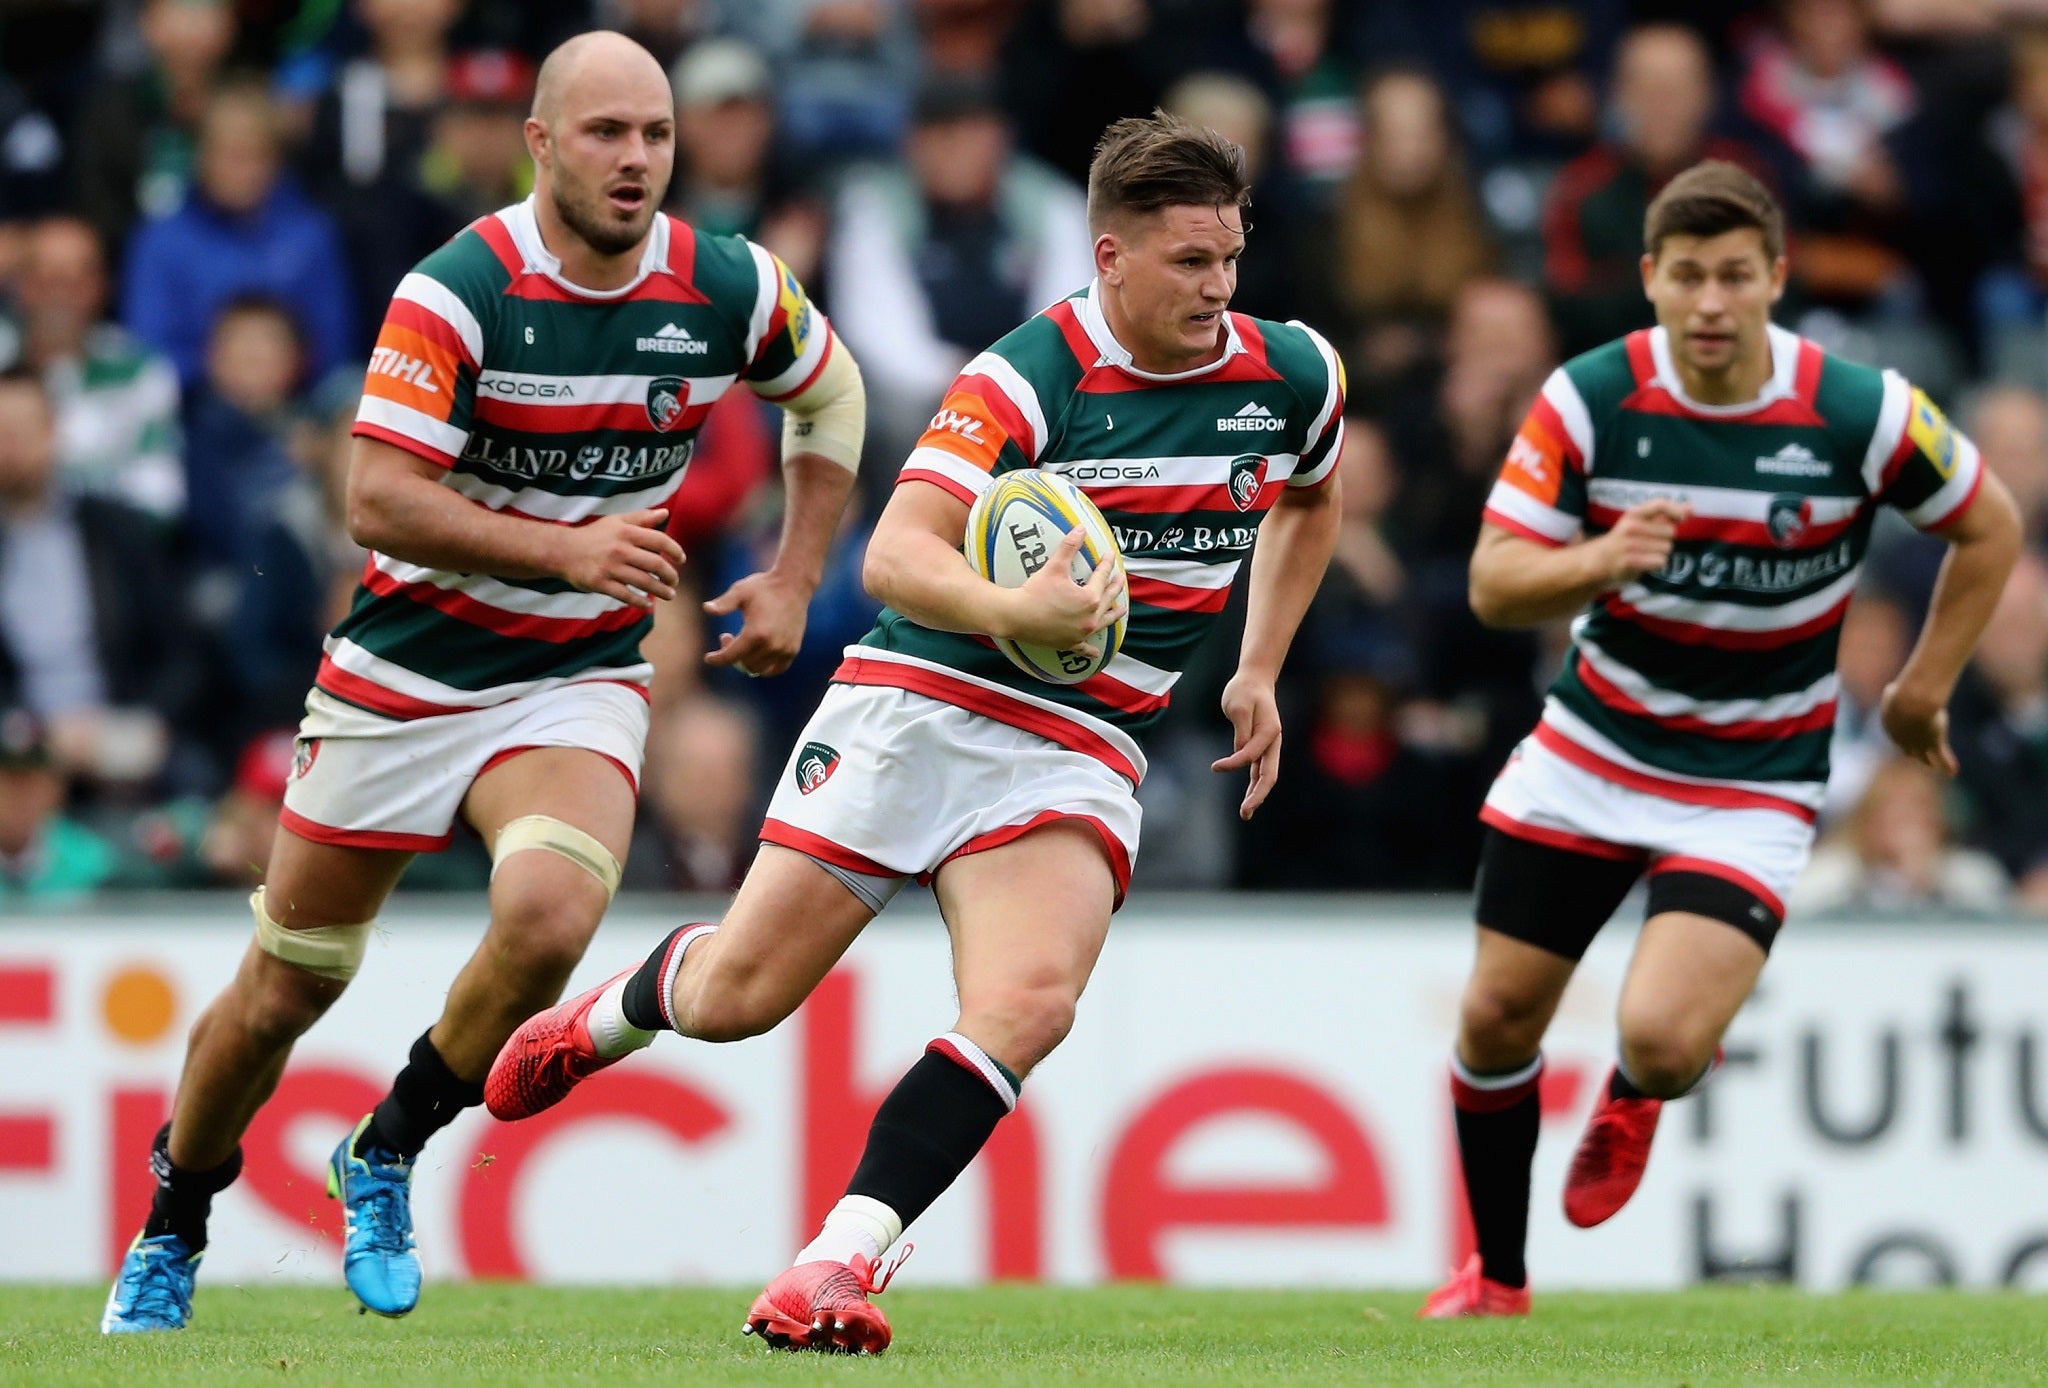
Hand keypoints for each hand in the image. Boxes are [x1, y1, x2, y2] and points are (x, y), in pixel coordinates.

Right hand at [558, 508, 683, 608]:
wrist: (562, 551)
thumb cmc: (594, 535)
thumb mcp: (616, 521)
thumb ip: (642, 518)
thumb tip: (665, 513)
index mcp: (626, 532)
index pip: (660, 540)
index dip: (675, 550)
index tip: (681, 560)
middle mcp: (620, 549)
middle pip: (656, 564)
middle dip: (670, 576)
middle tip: (675, 582)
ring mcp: (610, 567)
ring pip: (644, 582)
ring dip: (661, 591)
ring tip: (669, 595)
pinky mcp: (600, 583)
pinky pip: (626, 595)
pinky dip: (640, 602)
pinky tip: (647, 605)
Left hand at [703, 569, 813, 675]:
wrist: (794, 585)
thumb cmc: (764, 587)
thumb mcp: (741, 591)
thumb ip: (723, 603)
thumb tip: (706, 608)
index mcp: (756, 633)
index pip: (731, 656)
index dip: (717, 659)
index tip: (708, 658)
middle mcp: (771, 645)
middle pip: (744, 663)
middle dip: (731, 654)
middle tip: (727, 636)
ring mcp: (784, 650)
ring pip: (758, 668)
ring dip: (747, 659)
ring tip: (744, 641)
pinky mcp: (792, 650)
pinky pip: (775, 669)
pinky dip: (764, 667)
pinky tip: (757, 653)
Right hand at [994, 527, 1127, 656]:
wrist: (1016, 616)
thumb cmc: (1035, 591)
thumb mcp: (1055, 566)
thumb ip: (1069, 546)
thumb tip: (1081, 528)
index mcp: (1090, 598)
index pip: (1102, 577)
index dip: (1106, 564)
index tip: (1109, 556)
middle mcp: (1090, 618)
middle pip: (1108, 599)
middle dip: (1115, 587)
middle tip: (1120, 578)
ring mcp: (1081, 633)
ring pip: (1103, 623)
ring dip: (1113, 615)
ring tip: (1120, 609)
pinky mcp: (1069, 643)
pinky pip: (1083, 648)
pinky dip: (1091, 650)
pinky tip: (1096, 652)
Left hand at [1212, 673, 1281, 819]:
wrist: (1254, 681)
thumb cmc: (1244, 691)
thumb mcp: (1238, 705)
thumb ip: (1241, 730)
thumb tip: (1240, 751)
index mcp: (1270, 731)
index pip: (1251, 755)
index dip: (1233, 764)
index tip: (1215, 767)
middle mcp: (1273, 742)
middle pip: (1269, 775)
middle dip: (1257, 795)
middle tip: (1245, 812)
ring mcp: (1269, 746)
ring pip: (1265, 776)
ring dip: (1256, 795)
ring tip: (1245, 814)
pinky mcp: (1261, 748)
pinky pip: (1259, 771)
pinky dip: (1254, 786)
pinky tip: (1248, 799)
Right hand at [1595, 499, 1689, 587]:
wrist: (1598, 560)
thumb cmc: (1625, 540)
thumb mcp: (1640, 523)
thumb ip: (1665, 515)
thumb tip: (1691, 507)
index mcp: (1634, 513)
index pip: (1660, 504)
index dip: (1676, 510)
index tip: (1682, 517)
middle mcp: (1631, 526)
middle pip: (1670, 531)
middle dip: (1665, 539)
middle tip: (1649, 543)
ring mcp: (1630, 544)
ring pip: (1667, 548)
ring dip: (1660, 553)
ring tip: (1645, 553)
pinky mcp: (1631, 561)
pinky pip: (1660, 561)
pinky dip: (1656, 564)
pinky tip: (1644, 562)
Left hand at [1880, 678, 1957, 775]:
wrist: (1912, 701)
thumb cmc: (1903, 692)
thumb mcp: (1894, 690)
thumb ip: (1894, 693)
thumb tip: (1892, 688)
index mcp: (1890, 726)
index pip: (1897, 735)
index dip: (1904, 736)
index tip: (1908, 736)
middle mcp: (1901, 739)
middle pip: (1908, 749)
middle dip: (1913, 752)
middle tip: (1914, 755)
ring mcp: (1917, 743)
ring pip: (1924, 756)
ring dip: (1929, 761)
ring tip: (1934, 766)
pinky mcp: (1933, 744)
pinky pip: (1942, 757)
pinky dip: (1947, 764)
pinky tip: (1953, 772)